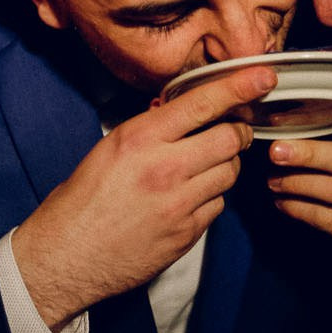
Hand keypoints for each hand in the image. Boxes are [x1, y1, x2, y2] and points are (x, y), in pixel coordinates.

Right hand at [11, 65, 275, 330]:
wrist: (68, 255)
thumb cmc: (84, 198)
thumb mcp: (110, 147)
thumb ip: (150, 128)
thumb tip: (179, 107)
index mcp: (140, 138)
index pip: (203, 103)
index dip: (240, 86)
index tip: (264, 77)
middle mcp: (164, 168)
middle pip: (229, 139)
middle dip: (237, 132)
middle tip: (233, 131)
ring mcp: (179, 204)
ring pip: (229, 173)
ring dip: (225, 165)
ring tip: (204, 166)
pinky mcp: (187, 234)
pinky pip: (218, 206)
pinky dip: (211, 198)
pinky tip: (189, 199)